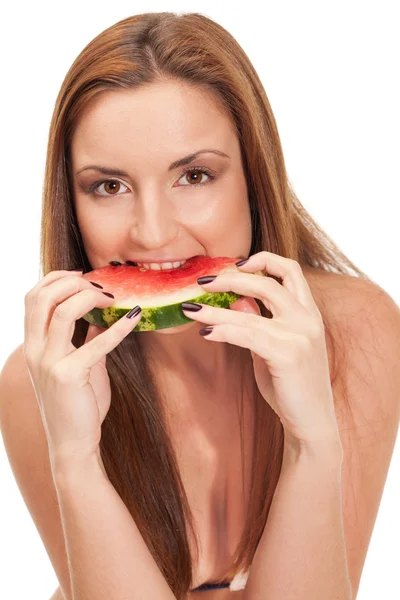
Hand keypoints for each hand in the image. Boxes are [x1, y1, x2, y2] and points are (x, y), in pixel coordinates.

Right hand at [23, 270, 142, 466]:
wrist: (74, 443)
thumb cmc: (78, 404)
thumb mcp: (80, 364)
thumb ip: (87, 339)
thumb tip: (102, 315)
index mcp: (33, 344)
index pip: (33, 296)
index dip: (56, 278)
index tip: (82, 275)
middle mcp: (34, 350)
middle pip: (42, 296)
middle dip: (73, 282)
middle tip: (102, 286)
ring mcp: (48, 363)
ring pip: (61, 311)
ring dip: (90, 297)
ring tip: (114, 298)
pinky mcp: (68, 376)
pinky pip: (95, 343)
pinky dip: (118, 327)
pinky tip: (135, 318)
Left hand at [182, 251, 341, 448]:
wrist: (311, 424)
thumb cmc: (291, 386)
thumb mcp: (273, 347)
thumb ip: (259, 322)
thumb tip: (237, 299)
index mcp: (309, 313)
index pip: (289, 270)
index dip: (261, 260)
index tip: (234, 264)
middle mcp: (308, 318)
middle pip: (267, 281)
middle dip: (230, 278)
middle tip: (202, 281)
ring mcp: (300, 335)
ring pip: (250, 309)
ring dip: (215, 308)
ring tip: (190, 308)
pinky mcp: (288, 353)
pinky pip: (247, 334)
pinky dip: (223, 329)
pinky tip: (206, 332)